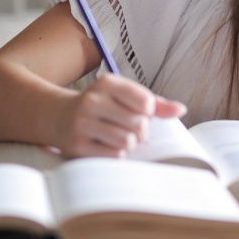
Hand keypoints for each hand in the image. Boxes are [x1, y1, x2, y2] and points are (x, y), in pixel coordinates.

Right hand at [50, 73, 185, 157]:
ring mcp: (82, 123)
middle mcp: (92, 100)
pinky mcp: (77, 145)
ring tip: (118, 137)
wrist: (58, 117)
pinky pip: (114, 156)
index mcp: (107, 83)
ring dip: (128, 144)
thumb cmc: (101, 106)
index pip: (146, 101)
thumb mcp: (124, 96)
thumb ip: (155, 103)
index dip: (148, 112)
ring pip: (127, 142)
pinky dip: (116, 154)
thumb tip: (181, 110)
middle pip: (139, 124)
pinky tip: (105, 145)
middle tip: (129, 129)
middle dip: (140, 131)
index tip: (138, 111)